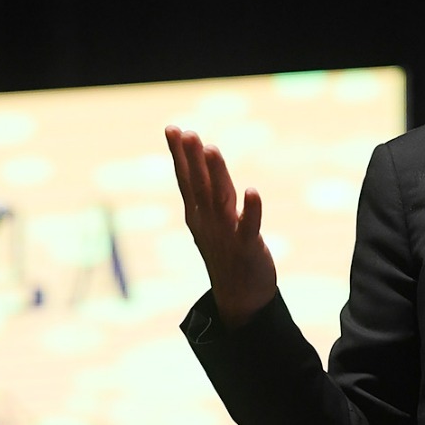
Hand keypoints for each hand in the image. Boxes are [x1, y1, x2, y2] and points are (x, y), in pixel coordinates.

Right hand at [165, 126, 276, 328]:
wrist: (238, 297)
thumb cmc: (224, 252)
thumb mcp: (208, 221)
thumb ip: (204, 191)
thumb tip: (198, 157)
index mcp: (197, 214)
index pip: (186, 179)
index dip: (179, 154)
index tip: (172, 128)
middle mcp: (208, 222)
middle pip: (199, 185)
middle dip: (192, 158)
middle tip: (186, 133)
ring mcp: (226, 234)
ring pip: (220, 199)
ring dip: (216, 174)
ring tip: (210, 148)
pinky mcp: (248, 247)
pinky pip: (249, 226)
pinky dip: (251, 210)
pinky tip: (253, 191)